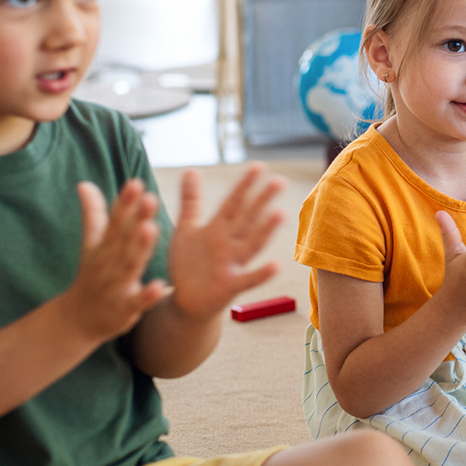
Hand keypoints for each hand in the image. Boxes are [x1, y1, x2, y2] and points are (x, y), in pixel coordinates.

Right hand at [63, 179, 170, 341]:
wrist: (75, 321)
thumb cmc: (90, 276)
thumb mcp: (90, 246)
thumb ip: (93, 215)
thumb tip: (84, 183)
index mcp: (103, 247)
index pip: (114, 221)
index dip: (124, 203)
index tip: (135, 183)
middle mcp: (108, 264)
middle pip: (123, 239)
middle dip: (136, 219)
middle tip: (150, 198)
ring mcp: (115, 286)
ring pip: (129, 266)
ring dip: (139, 249)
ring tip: (151, 229)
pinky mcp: (124, 309)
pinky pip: (137, 301)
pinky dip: (147, 295)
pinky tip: (161, 286)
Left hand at [167, 164, 284, 320]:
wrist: (185, 300)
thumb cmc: (189, 263)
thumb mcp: (187, 228)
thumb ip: (191, 200)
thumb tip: (191, 169)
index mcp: (218, 228)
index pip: (234, 203)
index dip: (244, 185)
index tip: (259, 166)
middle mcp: (229, 243)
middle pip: (248, 219)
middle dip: (262, 200)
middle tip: (280, 181)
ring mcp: (232, 264)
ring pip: (252, 244)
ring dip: (266, 230)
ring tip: (280, 214)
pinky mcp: (230, 286)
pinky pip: (248, 279)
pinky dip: (261, 273)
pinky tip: (276, 266)